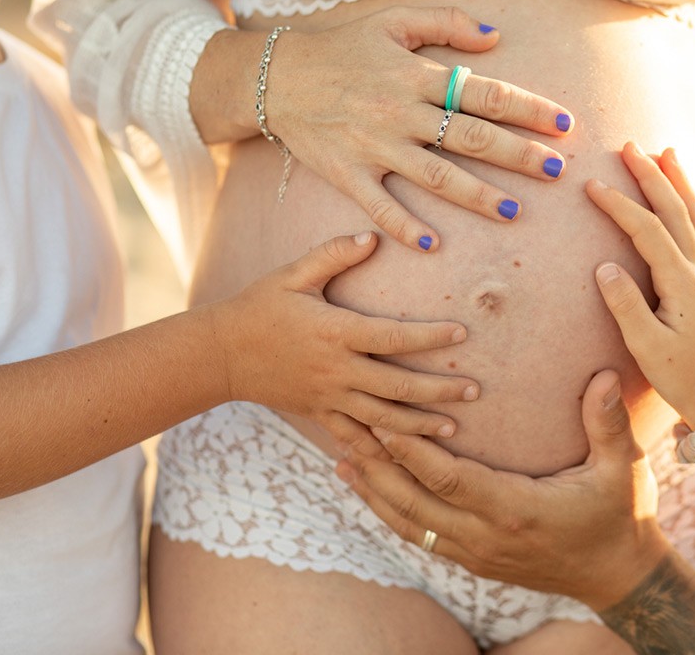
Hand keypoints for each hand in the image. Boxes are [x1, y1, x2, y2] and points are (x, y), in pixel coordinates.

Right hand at [214, 231, 477, 456]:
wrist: (219, 353)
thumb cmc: (259, 306)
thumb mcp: (293, 274)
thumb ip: (333, 254)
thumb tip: (372, 237)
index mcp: (335, 332)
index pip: (392, 337)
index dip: (429, 337)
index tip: (462, 334)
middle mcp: (336, 370)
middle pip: (397, 386)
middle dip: (439, 390)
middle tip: (475, 390)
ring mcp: (327, 397)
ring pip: (382, 419)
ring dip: (420, 426)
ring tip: (455, 428)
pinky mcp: (318, 414)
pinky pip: (353, 438)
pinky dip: (380, 450)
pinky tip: (406, 457)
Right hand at [266, 7, 573, 250]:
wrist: (274, 77)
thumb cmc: (341, 48)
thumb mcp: (392, 20)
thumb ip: (446, 22)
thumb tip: (495, 37)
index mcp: (416, 75)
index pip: (485, 93)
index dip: (528, 108)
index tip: (564, 124)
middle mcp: (401, 112)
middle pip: (471, 138)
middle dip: (518, 156)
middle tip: (556, 171)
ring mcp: (375, 146)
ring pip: (436, 176)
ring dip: (477, 196)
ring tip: (513, 213)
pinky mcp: (348, 174)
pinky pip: (380, 206)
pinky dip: (405, 227)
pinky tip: (433, 244)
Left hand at [337, 370, 670, 609]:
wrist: (617, 576)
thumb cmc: (619, 516)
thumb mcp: (621, 469)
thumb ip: (607, 423)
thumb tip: (601, 374)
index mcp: (516, 509)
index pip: (449, 480)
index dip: (411, 451)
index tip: (380, 418)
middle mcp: (486, 536)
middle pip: (413, 500)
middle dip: (375, 461)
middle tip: (343, 422)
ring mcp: (475, 552)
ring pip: (408, 521)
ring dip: (372, 486)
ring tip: (340, 451)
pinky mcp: (471, 559)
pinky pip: (418, 535)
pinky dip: (387, 510)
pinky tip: (365, 485)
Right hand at [587, 143, 694, 428]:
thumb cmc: (680, 377)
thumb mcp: (646, 347)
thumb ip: (625, 306)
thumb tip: (604, 265)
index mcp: (681, 283)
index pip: (646, 231)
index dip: (618, 205)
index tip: (591, 184)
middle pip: (675, 211)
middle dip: (651, 175)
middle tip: (628, 145)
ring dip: (679, 182)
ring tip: (664, 151)